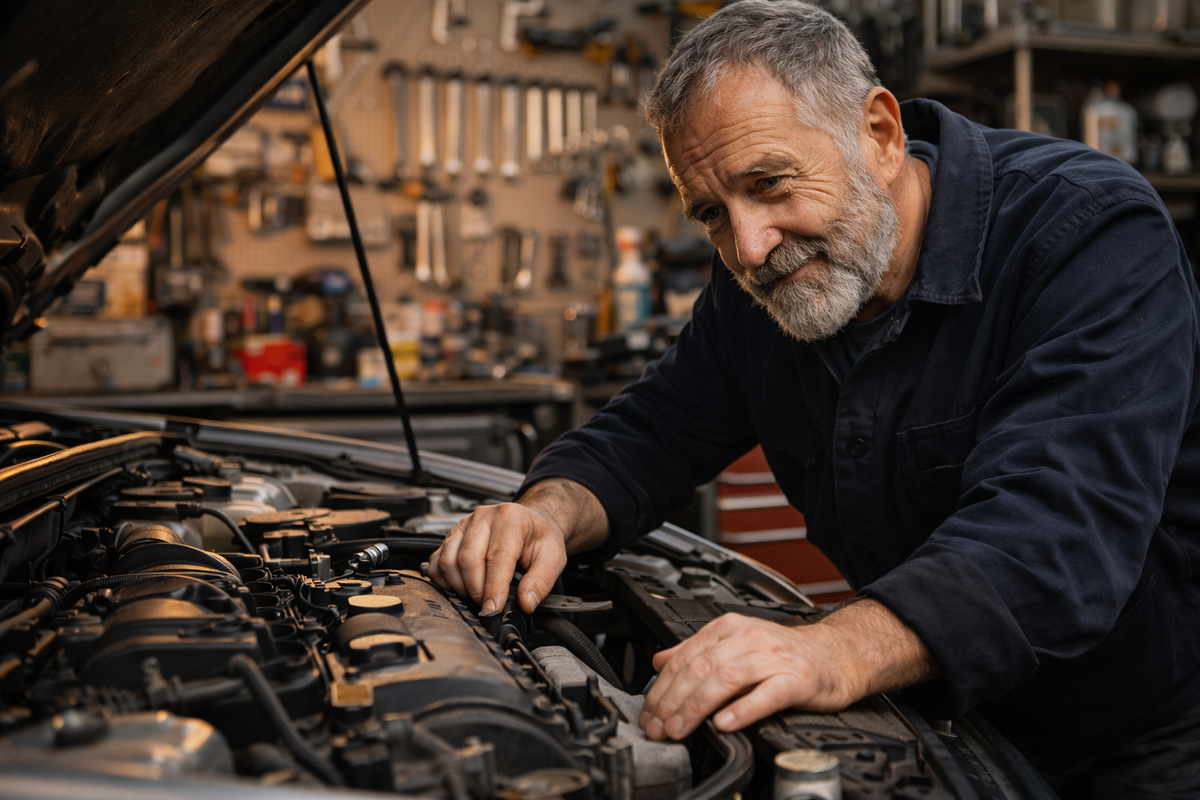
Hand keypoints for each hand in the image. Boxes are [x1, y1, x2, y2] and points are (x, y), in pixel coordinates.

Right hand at [427, 479, 608, 613]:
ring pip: (449, 561)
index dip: (493, 588)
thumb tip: (526, 602)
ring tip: (478, 595)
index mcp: (510, 518)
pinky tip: (461, 587)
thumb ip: (542, 580)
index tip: (493, 609)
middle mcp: (483, 517)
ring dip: (460, 587)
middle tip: (489, 604)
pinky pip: (437, 562)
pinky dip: (444, 581)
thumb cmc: (539, 536)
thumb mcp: (554, 556)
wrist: (530, 521)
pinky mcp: (451, 536)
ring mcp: (464, 525)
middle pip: (467, 560)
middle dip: (476, 590)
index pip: (496, 557)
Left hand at [638, 600, 937, 740]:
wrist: (837, 655)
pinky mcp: (797, 679)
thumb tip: (660, 661)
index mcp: (729, 629)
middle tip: (658, 727)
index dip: (661, 688)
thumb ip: (698, 652)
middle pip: (700, 668)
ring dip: (698, 706)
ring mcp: (774, 658)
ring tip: (681, 728)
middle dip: (673, 701)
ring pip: (726, 678)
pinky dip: (743, 709)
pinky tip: (726, 723)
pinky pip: (766, 694)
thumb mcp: (736, 644)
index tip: (649, 714)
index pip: (685, 657)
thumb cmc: (786, 654)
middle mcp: (749, 639)